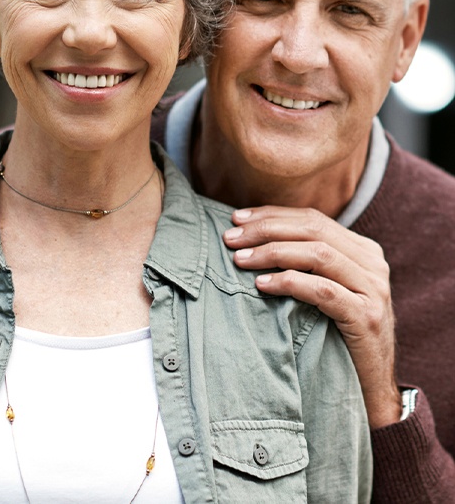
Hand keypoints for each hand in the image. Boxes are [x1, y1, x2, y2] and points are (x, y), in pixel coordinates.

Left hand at [224, 205, 401, 427]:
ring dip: (272, 252)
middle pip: (313, 230)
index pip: (313, 219)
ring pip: (317, 254)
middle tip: (231, 238)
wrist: (371, 390)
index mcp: (363, 250)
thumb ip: (308, 263)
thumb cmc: (338, 337)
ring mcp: (373, 288)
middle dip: (266, 229)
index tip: (237, 218)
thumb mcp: (329, 291)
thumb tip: (254, 237)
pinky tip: (262, 284)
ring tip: (240, 259)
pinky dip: (289, 282)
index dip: (273, 215)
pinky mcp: (366, 316)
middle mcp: (373, 263)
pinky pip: (322, 290)